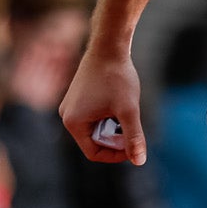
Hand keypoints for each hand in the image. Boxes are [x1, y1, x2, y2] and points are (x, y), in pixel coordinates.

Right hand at [59, 49, 146, 164]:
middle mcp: (66, 116)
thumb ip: (134, 137)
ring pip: (94, 128)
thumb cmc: (117, 77)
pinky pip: (92, 117)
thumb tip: (139, 161)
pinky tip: (119, 103)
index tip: (132, 145)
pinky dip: (107, 116)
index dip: (115, 155)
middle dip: (114, 138)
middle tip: (131, 126)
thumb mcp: (129, 110)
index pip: (94, 153)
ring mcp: (70, 106)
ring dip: (112, 126)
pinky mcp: (76, 97)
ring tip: (125, 111)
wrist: (108, 46)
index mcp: (74, 123)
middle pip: (93, 141)